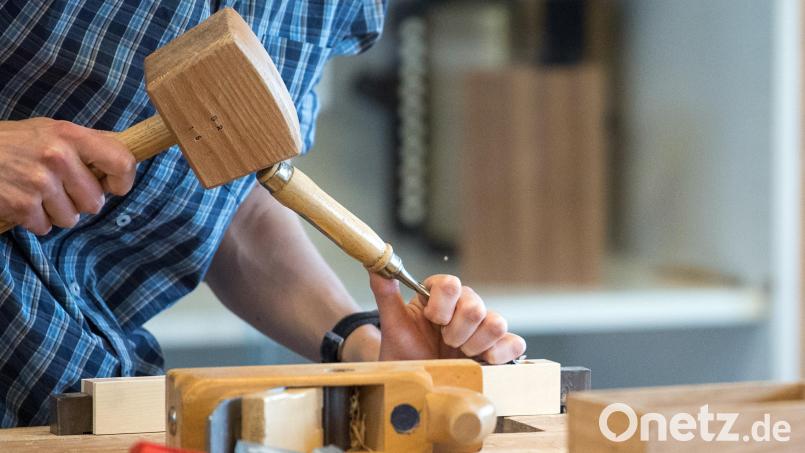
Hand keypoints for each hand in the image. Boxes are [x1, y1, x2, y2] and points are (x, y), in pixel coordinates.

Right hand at [0, 118, 135, 233]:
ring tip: (37, 192)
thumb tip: (126, 160)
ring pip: (71, 218)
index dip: (123, 181)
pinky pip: (45, 227)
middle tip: (59, 187)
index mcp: (71, 135)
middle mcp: (58, 157)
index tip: (114, 187)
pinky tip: (22, 201)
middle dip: (79, 201)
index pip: (122, 162)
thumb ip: (89, 144)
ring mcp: (39, 182)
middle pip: (95, 201)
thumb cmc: (14, 142)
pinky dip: (35, 221)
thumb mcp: (52, 130)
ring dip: (56, 212)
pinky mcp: (21, 205)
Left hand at [370, 273, 525, 363]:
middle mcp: (464, 306)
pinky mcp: (498, 348)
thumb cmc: (404, 351)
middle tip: (444, 343)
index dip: (441, 306)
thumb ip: (385, 293)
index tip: (431, 321)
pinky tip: (484, 361)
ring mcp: (482, 328)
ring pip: (496, 323)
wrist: (414, 382)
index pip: (451, 284)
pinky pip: (514, 343)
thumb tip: (375, 264)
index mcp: (441, 294)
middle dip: (456, 331)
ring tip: (461, 355)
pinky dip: (501, 352)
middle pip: (474, 306)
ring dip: (475, 344)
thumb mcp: (393, 324)